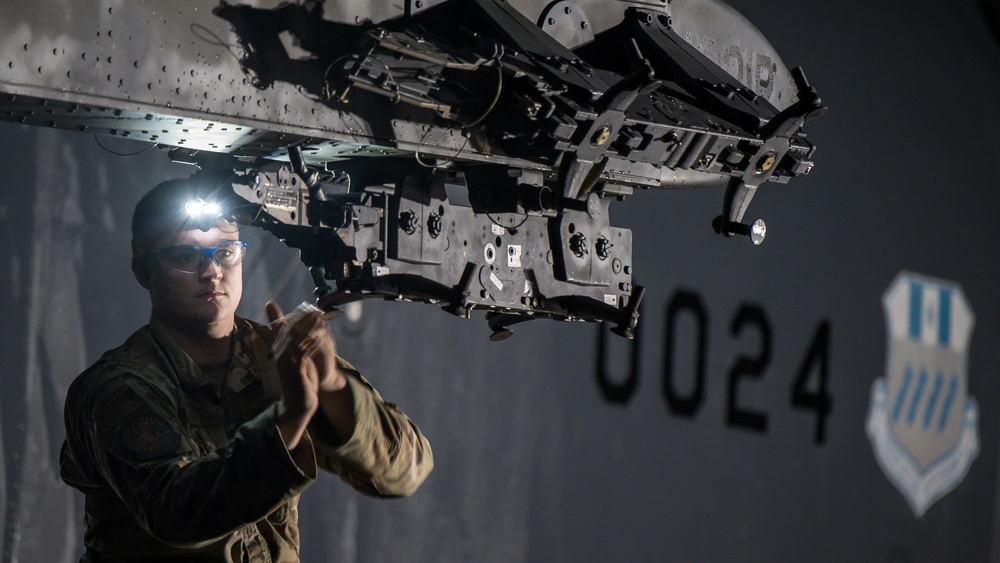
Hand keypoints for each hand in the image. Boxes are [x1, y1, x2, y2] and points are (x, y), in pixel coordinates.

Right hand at [265, 300, 345, 447]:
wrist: (297, 407)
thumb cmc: (300, 385)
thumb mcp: (299, 365)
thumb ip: (301, 350)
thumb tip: (307, 338)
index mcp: (281, 354)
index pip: (286, 331)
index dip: (298, 320)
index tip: (309, 310)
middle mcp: (281, 357)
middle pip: (290, 333)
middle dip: (304, 321)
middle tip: (316, 311)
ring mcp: (287, 364)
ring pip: (296, 341)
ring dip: (309, 328)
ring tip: (320, 320)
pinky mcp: (294, 371)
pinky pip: (302, 353)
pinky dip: (311, 344)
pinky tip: (321, 337)